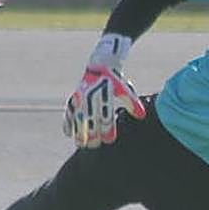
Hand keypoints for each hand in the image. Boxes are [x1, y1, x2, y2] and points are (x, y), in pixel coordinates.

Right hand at [63, 33, 146, 148]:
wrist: (101, 64)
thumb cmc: (115, 80)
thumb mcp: (125, 89)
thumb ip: (132, 102)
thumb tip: (141, 116)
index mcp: (105, 93)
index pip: (106, 114)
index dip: (107, 128)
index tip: (109, 140)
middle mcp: (91, 94)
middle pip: (90, 117)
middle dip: (91, 133)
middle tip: (93, 146)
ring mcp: (80, 95)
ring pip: (78, 116)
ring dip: (78, 130)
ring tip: (80, 144)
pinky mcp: (74, 96)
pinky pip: (68, 110)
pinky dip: (67, 121)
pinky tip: (68, 133)